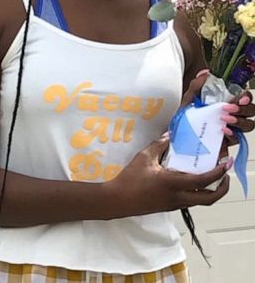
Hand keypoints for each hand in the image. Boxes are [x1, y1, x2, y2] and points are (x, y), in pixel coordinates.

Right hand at [107, 133, 229, 216]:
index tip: (226, 163)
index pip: (204, 180)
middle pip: (210, 198)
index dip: (219, 172)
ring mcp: (175, 204)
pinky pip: (191, 201)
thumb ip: (159, 146)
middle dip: (223, 188)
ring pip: (202, 201)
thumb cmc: (130, 179)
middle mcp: (178, 196)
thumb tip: (169, 136)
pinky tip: (192, 183)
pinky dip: (198, 193)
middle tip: (225, 176)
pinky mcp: (170, 207)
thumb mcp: (143, 158)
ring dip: (211, 191)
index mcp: (173, 183)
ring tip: (212, 179)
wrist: (118, 200)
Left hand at [182, 71, 252, 138]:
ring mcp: (233, 128)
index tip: (241, 98)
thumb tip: (205, 73)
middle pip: (251, 111)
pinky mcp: (228, 140)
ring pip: (249, 125)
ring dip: (240, 121)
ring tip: (225, 118)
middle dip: (244, 109)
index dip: (247, 97)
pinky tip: (224, 130)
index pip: (245, 98)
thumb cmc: (188, 115)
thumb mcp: (190, 98)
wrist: (180, 132)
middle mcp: (234, 114)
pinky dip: (232, 133)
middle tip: (228, 108)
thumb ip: (197, 85)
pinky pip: (237, 138)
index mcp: (228, 102)